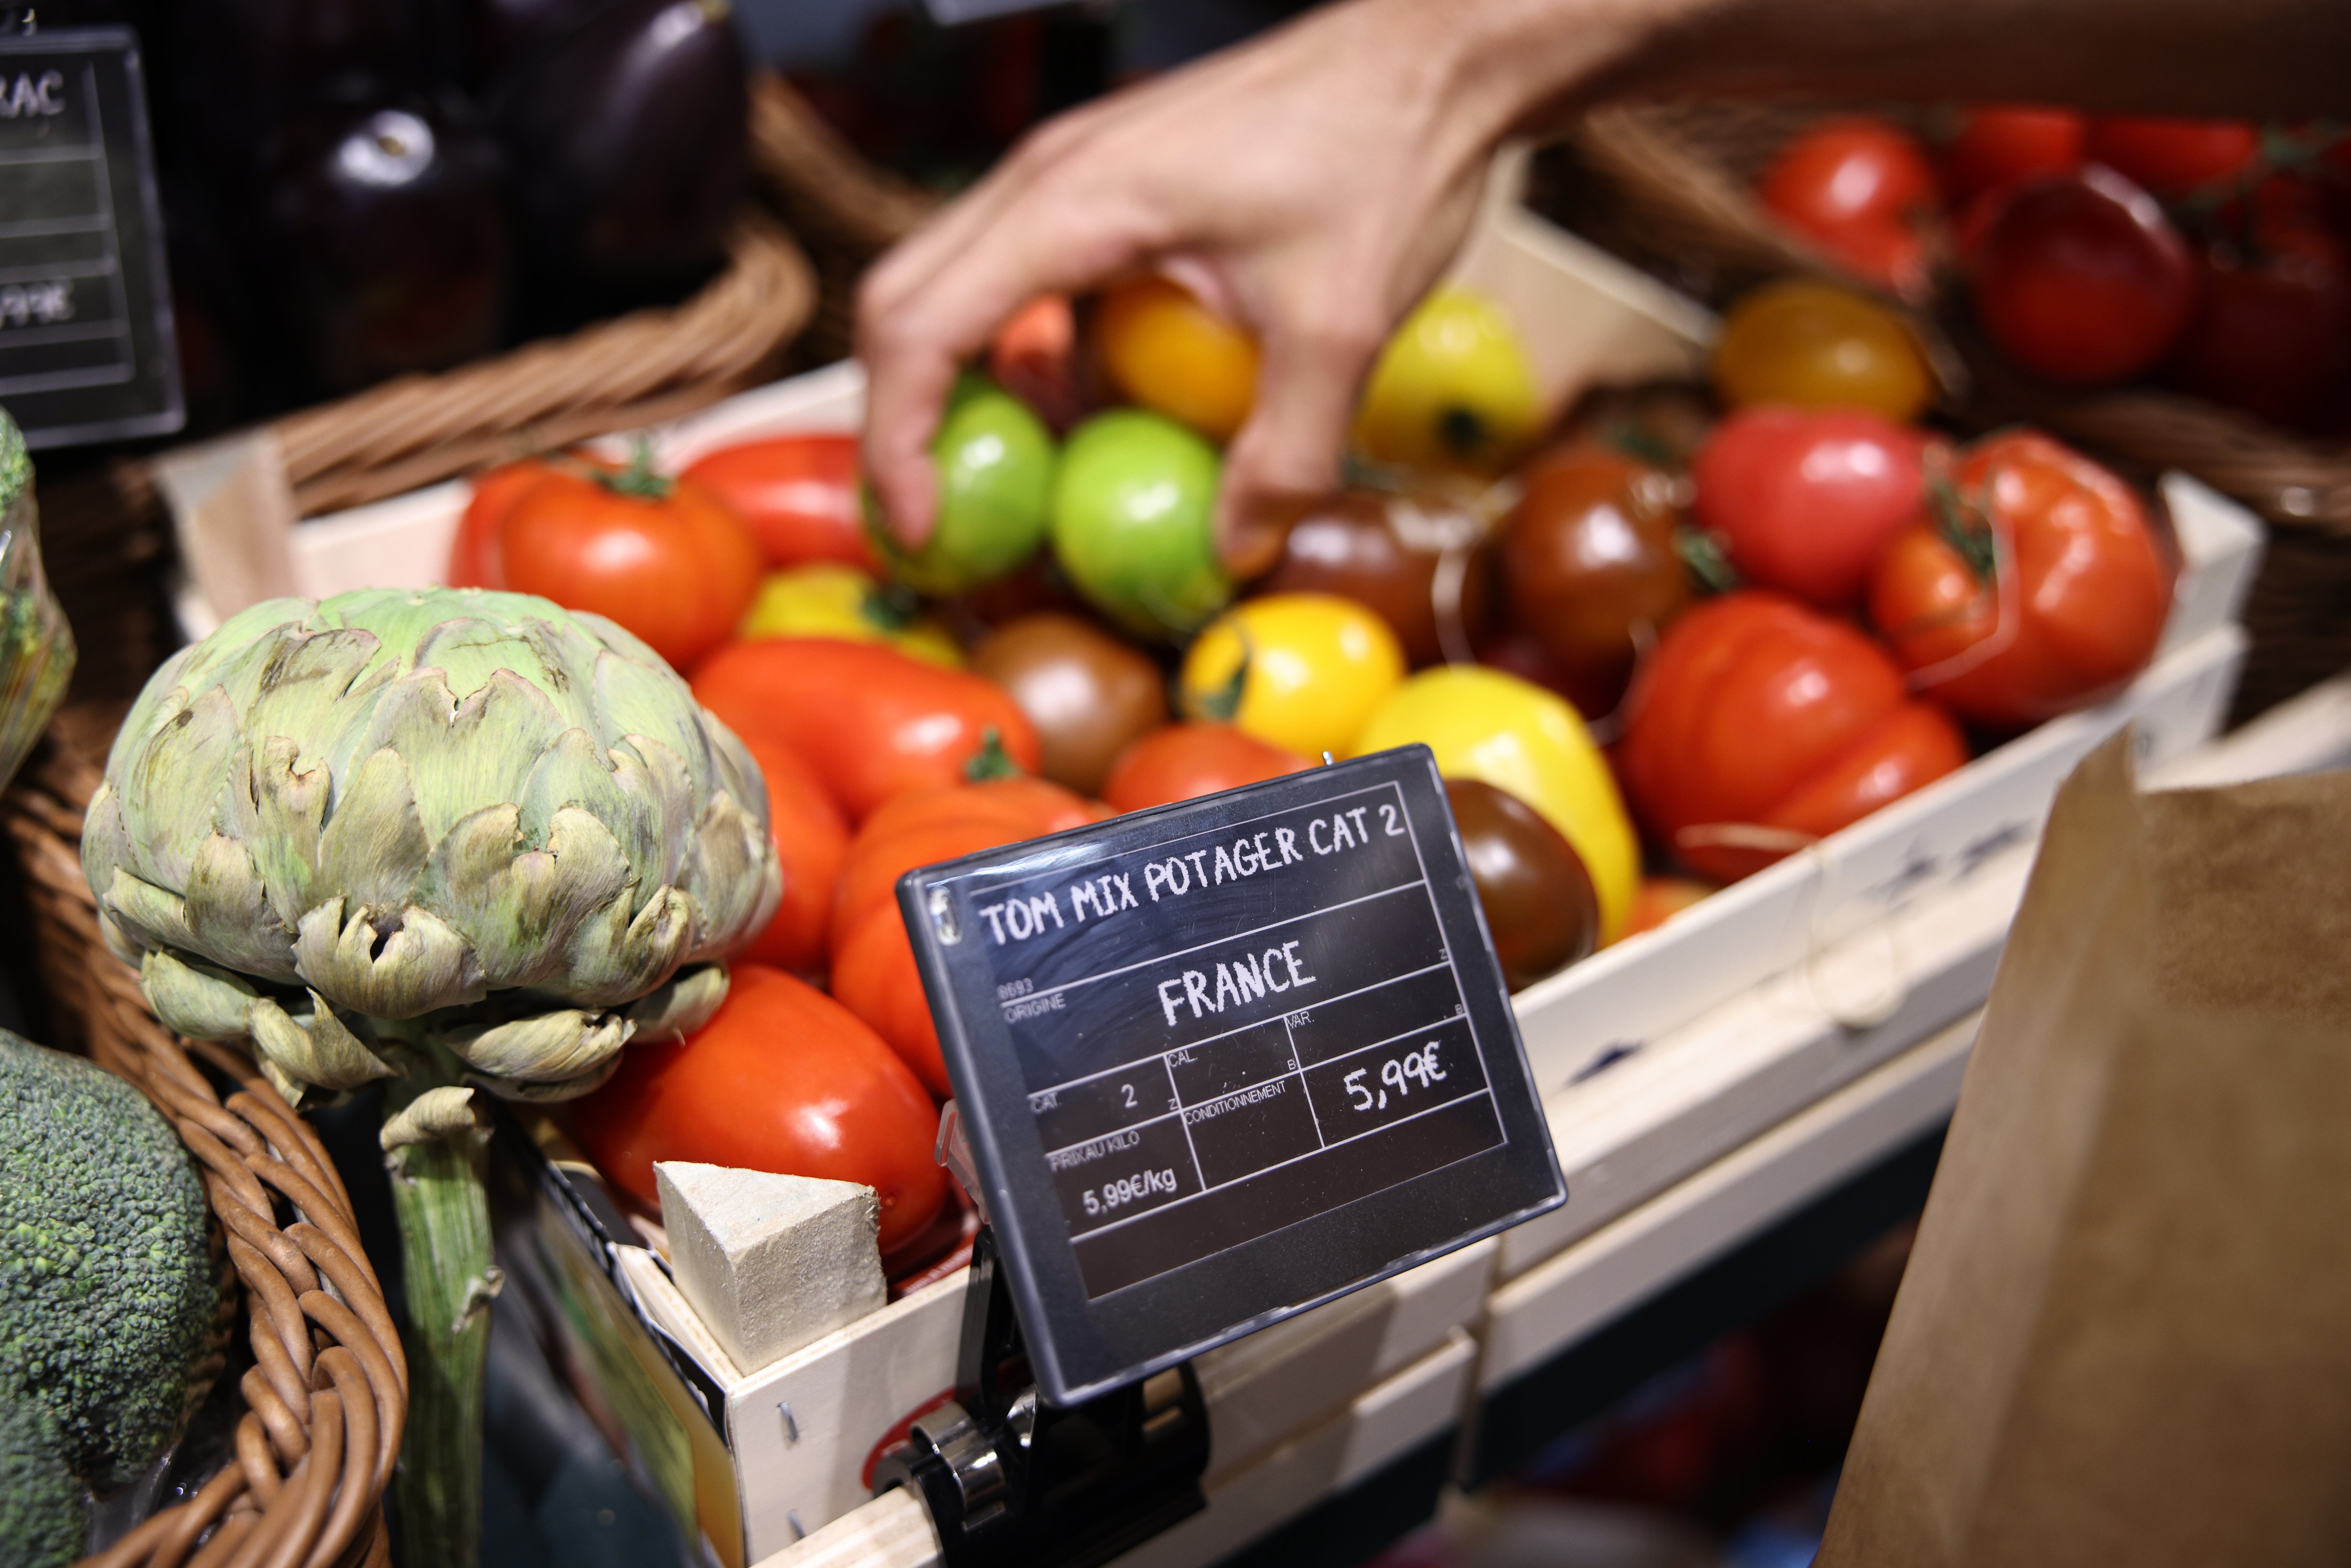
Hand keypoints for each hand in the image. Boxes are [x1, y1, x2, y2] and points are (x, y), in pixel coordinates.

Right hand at [856, 0, 1620, 574]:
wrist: (1432, 58)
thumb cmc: (1386, 159)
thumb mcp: (1342, 330)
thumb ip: (1286, 452)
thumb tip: (1236, 549)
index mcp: (1074, 202)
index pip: (921, 325)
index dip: (897, 438)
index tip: (919, 524)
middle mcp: (1046, 175)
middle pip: (903, 301)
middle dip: (902, 418)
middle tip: (939, 519)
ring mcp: (1070, 171)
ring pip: (955, 286)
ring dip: (967, 386)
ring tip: (1017, 480)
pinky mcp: (1105, 182)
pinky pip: (1023, 275)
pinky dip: (1027, 353)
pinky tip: (1085, 414)